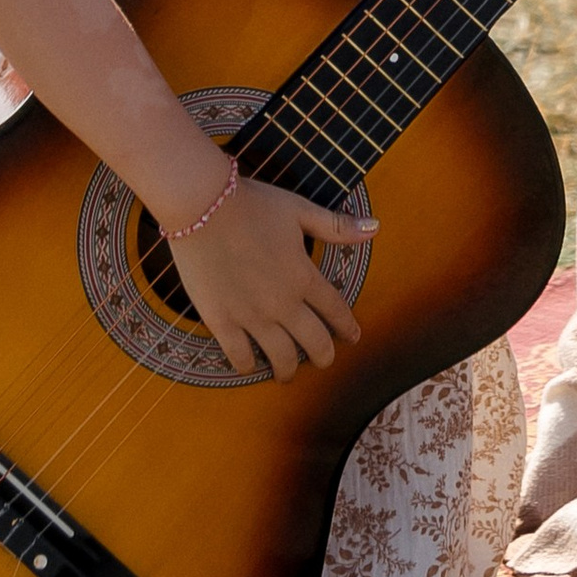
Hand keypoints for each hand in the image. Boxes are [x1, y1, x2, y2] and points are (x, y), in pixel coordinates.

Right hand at [169, 174, 376, 378]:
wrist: (202, 206)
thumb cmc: (252, 204)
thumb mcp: (299, 210)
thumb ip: (336, 227)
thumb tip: (374, 228)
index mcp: (304, 276)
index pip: (335, 310)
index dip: (347, 326)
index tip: (352, 337)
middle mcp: (283, 302)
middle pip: (314, 343)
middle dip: (323, 356)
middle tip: (322, 360)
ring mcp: (252, 315)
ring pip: (280, 357)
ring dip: (288, 370)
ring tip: (286, 373)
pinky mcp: (221, 320)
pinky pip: (240, 355)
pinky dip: (248, 365)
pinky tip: (250, 364)